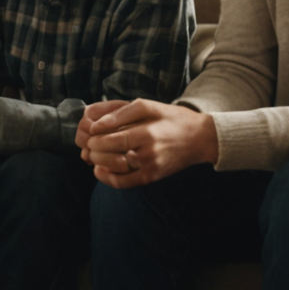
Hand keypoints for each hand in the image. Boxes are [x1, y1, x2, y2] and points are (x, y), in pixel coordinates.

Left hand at [78, 99, 217, 187]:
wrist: (200, 139)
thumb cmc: (172, 118)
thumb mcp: (148, 106)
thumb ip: (120, 112)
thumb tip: (95, 124)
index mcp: (147, 132)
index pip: (113, 139)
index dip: (96, 137)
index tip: (89, 132)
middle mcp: (149, 153)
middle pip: (111, 155)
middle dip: (94, 149)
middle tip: (88, 143)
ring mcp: (151, 167)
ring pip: (116, 170)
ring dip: (98, 163)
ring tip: (92, 154)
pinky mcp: (152, 177)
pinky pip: (125, 183)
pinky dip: (108, 179)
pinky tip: (99, 170)